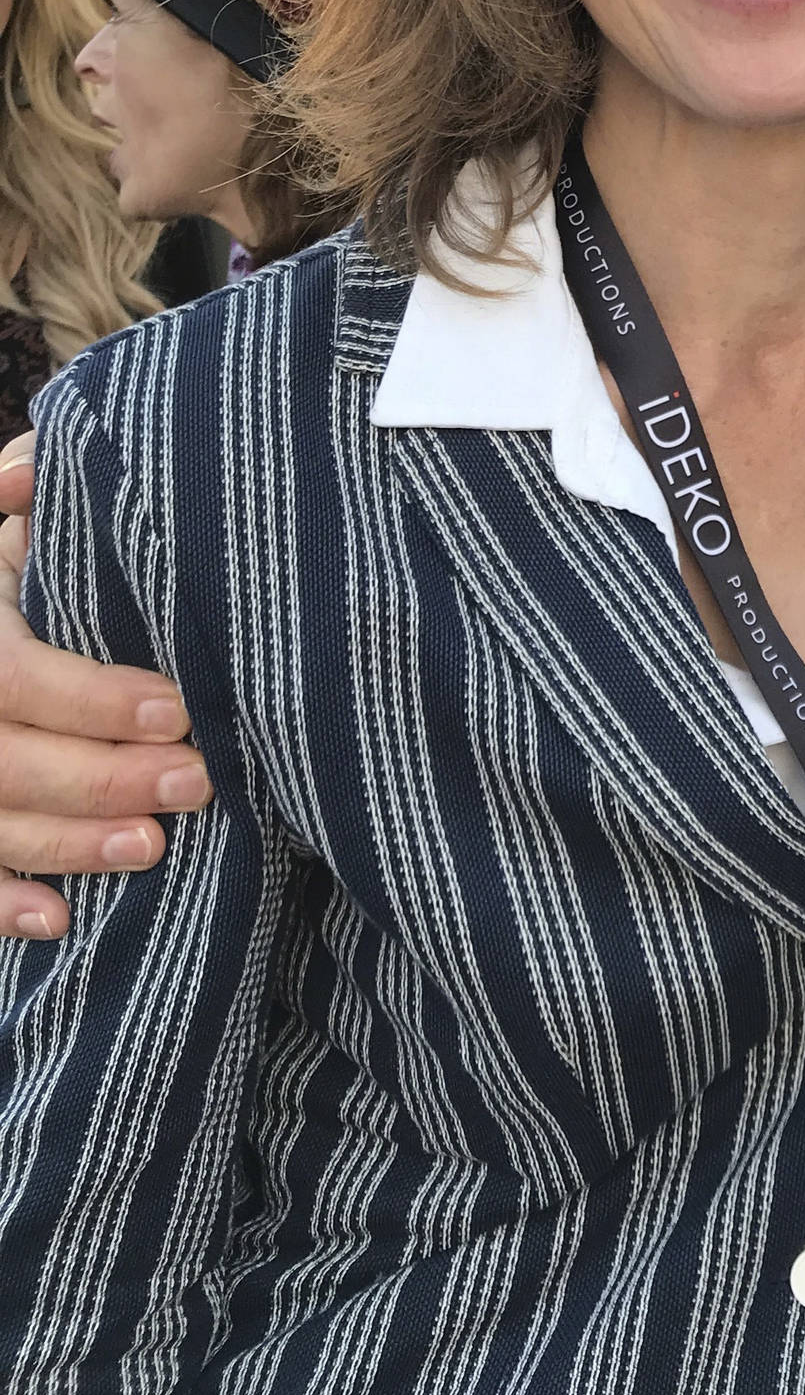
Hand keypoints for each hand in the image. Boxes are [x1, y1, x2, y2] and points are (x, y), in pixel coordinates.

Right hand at [0, 432, 211, 939]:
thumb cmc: (7, 568)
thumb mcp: (0, 531)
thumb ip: (20, 493)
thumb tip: (29, 475)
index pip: (11, 677)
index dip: (90, 700)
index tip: (177, 707)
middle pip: (3, 762)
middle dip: (100, 779)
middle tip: (195, 782)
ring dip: (64, 846)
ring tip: (151, 847)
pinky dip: (0, 903)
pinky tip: (59, 918)